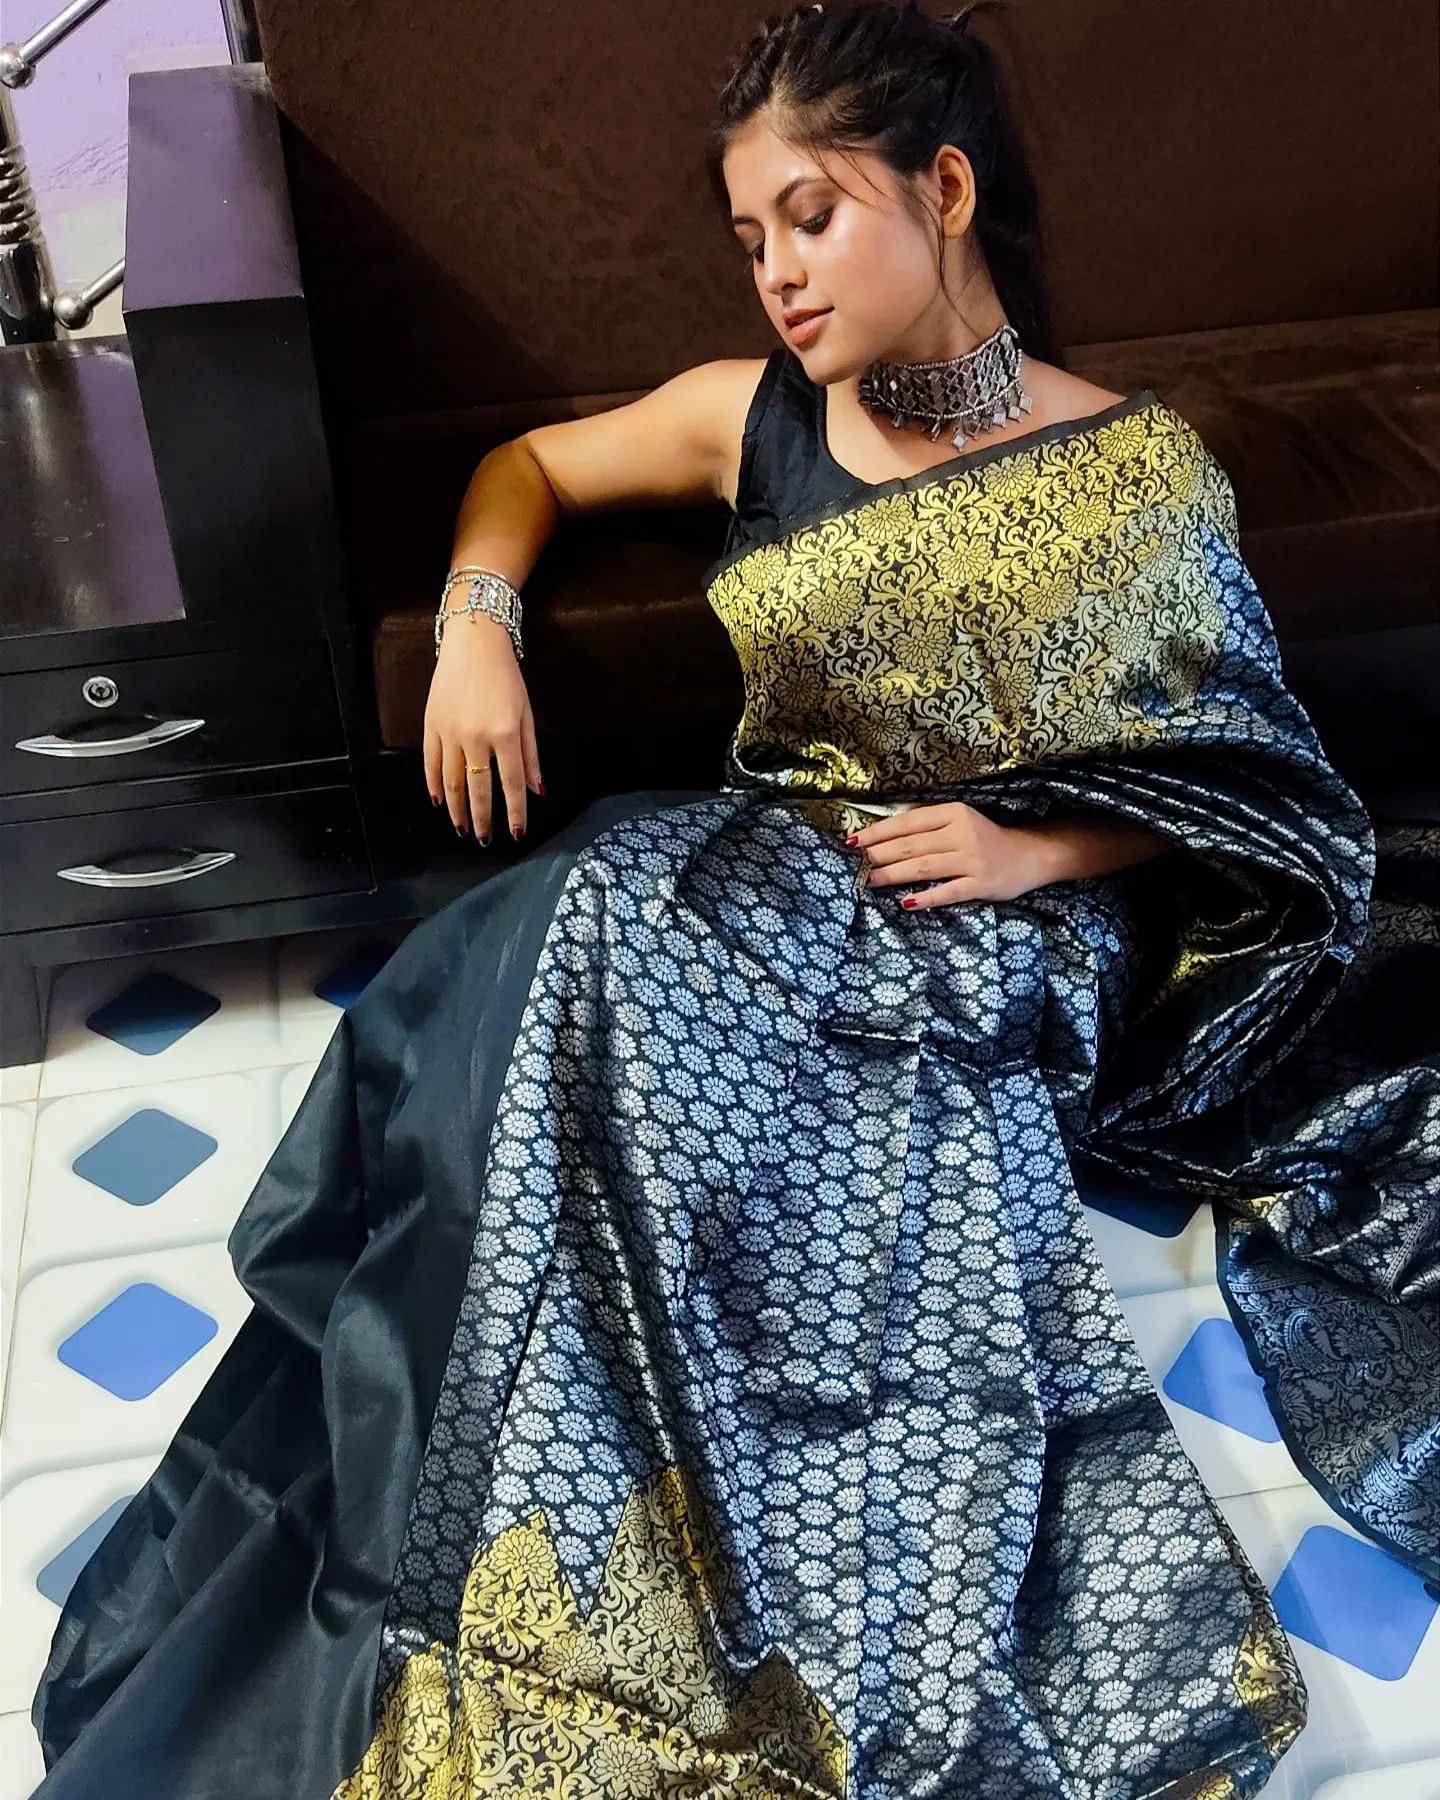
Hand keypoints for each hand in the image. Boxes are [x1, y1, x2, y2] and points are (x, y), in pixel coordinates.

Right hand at [422, 621, 542, 842]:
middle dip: (482, 819)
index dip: (515, 812)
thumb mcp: (527, 713)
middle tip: (485, 840)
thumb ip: (530, 755)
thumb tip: (536, 790)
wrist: (473, 641)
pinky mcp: (431, 725)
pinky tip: (439, 801)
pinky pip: (430, 763)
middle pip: (478, 789)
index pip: (511, 784)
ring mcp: (450, 732)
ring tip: (461, 829)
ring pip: (452, 781)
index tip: (516, 833)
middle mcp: (476, 737)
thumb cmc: (506, 676)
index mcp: (505, 733)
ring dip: (456, 809)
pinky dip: (434, 785)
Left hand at [847, 801, 1052, 907]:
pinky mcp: (981, 883)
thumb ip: (928, 828)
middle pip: (911, 845)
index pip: (907, 822)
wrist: (1030, 856)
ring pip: (924, 867)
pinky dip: (925, 898)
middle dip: (879, 855)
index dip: (877, 832)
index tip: (852, 842)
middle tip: (855, 866)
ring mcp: (972, 859)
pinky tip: (906, 903)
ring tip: (870, 881)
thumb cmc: (985, 839)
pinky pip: (947, 892)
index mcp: (953, 813)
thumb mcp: (959, 822)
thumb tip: (882, 838)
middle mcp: (962, 833)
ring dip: (893, 875)